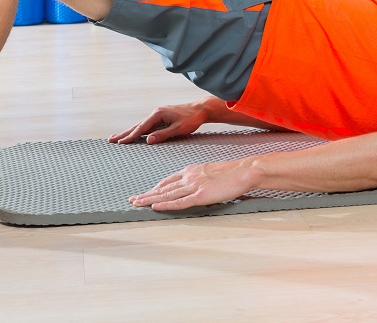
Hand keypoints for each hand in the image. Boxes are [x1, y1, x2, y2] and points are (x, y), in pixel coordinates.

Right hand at [108, 102, 209, 144]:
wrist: (200, 109)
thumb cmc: (191, 119)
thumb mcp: (178, 129)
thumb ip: (163, 135)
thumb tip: (148, 141)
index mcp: (158, 114)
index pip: (141, 128)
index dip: (130, 136)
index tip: (120, 143)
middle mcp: (155, 113)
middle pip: (137, 125)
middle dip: (124, 133)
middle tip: (111, 139)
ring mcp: (158, 115)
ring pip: (140, 125)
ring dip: (129, 132)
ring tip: (118, 138)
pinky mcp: (161, 118)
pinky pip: (147, 126)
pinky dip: (138, 131)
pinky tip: (134, 135)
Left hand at [129, 159, 259, 210]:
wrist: (244, 171)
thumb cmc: (231, 173)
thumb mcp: (210, 172)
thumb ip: (199, 178)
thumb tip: (193, 187)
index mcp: (191, 170)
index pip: (168, 180)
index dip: (155, 187)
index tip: (145, 192)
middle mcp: (189, 176)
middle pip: (163, 187)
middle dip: (146, 193)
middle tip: (132, 199)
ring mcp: (194, 186)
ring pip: (167, 194)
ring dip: (150, 199)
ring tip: (137, 203)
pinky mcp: (201, 195)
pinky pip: (179, 202)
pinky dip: (165, 205)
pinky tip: (155, 207)